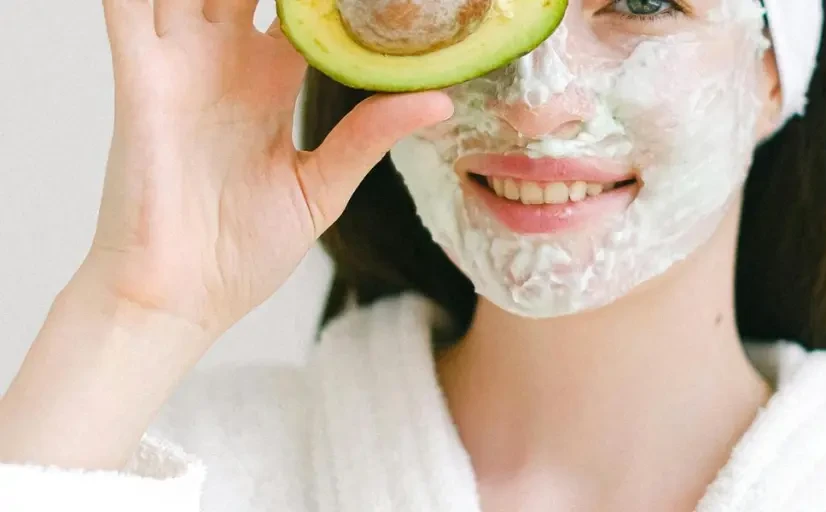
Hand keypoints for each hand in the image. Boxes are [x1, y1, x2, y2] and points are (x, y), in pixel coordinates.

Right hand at [90, 0, 453, 339]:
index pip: (303, 12)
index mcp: (269, 84)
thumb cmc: (241, 252)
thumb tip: (440, 101)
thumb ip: (367, 135)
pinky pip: (130, 10)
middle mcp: (226, 64)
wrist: (179, 301)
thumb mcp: (320, 187)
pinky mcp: (141, 81)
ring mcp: (181, 67)